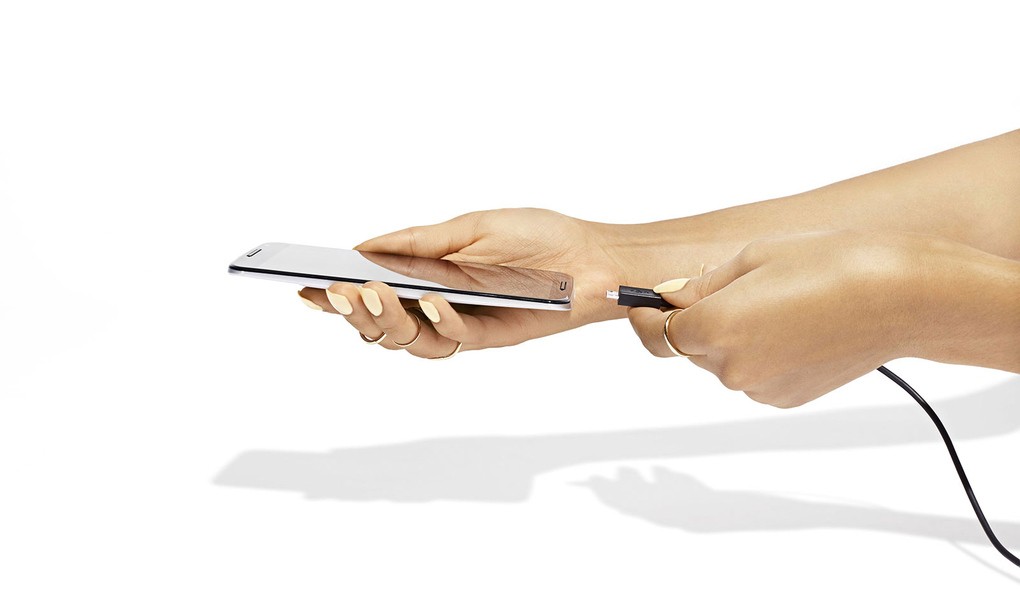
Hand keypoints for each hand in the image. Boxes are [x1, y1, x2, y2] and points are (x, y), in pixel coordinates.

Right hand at [297, 208, 629, 357]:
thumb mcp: (469, 226)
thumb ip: (416, 241)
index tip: (303, 288)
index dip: (337, 298)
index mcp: (427, 280)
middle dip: (353, 312)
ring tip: (372, 294)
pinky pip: (455, 338)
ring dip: (386, 320)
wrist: (592, 256)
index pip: (372, 295)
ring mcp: (463, 325)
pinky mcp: (492, 337)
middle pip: (382, 327)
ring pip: (409, 341)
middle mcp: (439, 308)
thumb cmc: (537, 237)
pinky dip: (439, 320)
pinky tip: (430, 299)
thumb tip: (361, 246)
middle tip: (337, 292)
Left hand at [628, 230, 959, 406]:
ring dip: (732, 336)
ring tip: (779, 302)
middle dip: (698, 320)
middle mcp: (732, 368)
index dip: (644, 317)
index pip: (655, 334)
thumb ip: (701, 284)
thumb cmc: (833, 263)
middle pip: (690, 347)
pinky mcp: (786, 397)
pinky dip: (760, 353)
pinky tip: (795, 326)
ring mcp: (760, 388)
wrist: (903, 297)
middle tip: (736, 287)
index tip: (642, 304)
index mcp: (715, 327)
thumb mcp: (755, 256)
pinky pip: (753, 374)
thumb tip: (667, 297)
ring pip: (723, 361)